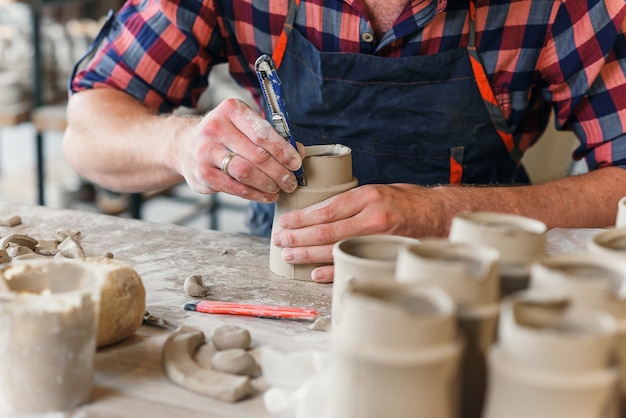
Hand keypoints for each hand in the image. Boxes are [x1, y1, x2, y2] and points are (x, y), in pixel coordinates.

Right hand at [178, 98, 303, 201]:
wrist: (184, 144)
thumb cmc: (224, 134)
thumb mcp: (243, 124)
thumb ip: (270, 135)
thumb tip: (297, 152)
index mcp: (231, 110)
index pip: (262, 133)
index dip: (283, 150)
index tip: (296, 162)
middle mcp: (215, 128)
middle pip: (257, 155)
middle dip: (279, 172)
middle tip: (291, 181)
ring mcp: (206, 152)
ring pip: (245, 173)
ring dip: (268, 184)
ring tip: (280, 188)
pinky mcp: (202, 174)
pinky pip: (234, 188)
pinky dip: (254, 194)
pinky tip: (266, 195)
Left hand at [272, 184, 446, 282]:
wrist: (441, 216)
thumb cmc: (409, 201)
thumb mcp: (380, 190)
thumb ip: (353, 201)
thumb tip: (320, 211)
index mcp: (368, 197)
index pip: (326, 209)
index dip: (301, 218)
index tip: (285, 222)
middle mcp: (372, 218)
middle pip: (325, 231)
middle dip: (298, 237)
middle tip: (280, 241)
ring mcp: (379, 240)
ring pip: (334, 249)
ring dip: (308, 255)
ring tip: (289, 255)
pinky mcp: (385, 256)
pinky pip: (353, 265)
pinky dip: (331, 271)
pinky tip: (314, 272)